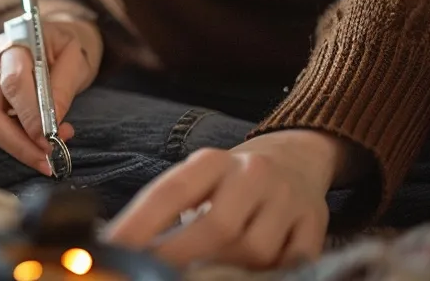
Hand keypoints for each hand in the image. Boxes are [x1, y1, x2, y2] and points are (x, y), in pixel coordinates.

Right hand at [0, 16, 101, 175]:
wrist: (64, 38)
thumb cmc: (72, 44)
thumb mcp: (76, 58)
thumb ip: (63, 88)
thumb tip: (52, 126)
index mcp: (15, 43)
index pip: (13, 83)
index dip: (28, 116)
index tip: (48, 141)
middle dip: (17, 143)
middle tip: (47, 161)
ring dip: (20, 146)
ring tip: (52, 152)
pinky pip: (1, 127)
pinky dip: (22, 142)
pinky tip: (44, 143)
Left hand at [101, 130, 359, 268]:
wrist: (295, 160)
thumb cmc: (229, 182)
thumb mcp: (197, 182)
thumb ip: (167, 210)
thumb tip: (124, 248)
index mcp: (213, 161)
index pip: (170, 193)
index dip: (139, 225)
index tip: (114, 251)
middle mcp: (252, 174)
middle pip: (217, 225)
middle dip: (180, 257)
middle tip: (151, 275)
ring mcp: (288, 199)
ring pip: (255, 249)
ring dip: (226, 269)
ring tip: (203, 274)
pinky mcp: (315, 223)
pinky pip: (292, 262)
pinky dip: (268, 274)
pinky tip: (247, 275)